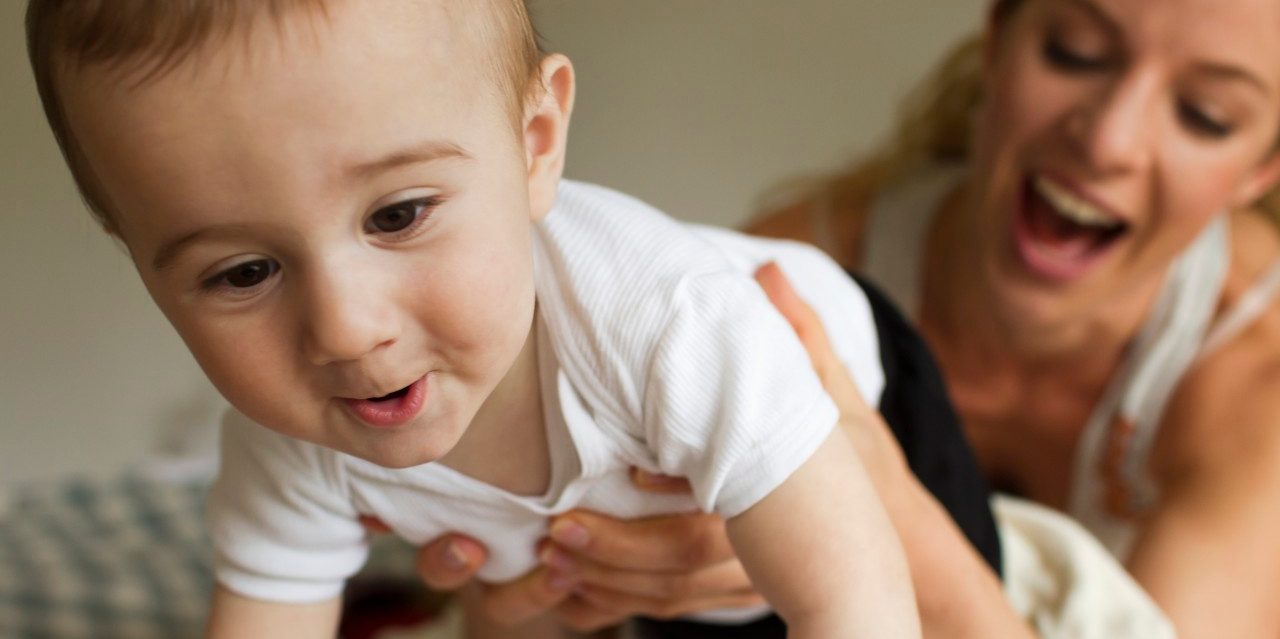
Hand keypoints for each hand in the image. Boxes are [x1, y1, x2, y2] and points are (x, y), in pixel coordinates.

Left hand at [398, 261, 907, 632]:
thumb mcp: (837, 398)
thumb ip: (801, 337)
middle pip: (685, 561)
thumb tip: (768, 272)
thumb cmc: (857, 463)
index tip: (620, 473)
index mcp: (784, 492)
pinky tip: (578, 601)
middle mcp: (766, 545)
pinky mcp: (733, 600)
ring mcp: (749, 582)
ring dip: (609, 584)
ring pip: (673, 598)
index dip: (664, 497)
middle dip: (616, 551)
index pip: (715, 509)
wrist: (892, 546)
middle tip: (556, 535)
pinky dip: (621, 607)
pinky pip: (671, 613)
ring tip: (554, 563)